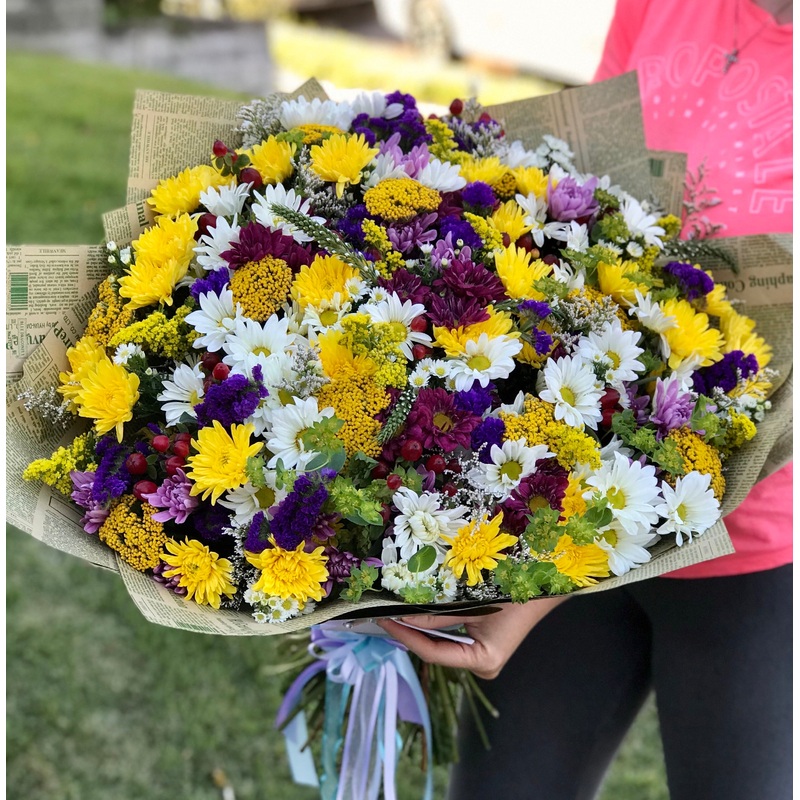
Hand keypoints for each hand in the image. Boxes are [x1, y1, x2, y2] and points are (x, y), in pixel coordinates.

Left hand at [377, 596, 567, 679]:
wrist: (543, 582)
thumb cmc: (512, 591)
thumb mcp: (471, 602)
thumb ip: (437, 613)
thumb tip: (402, 613)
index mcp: (483, 661)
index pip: (433, 652)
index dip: (405, 635)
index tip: (383, 620)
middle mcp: (482, 666)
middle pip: (435, 650)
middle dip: (409, 633)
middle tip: (382, 615)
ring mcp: (481, 657)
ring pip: (441, 644)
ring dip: (418, 628)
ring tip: (392, 613)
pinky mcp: (481, 645)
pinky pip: (450, 637)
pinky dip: (433, 625)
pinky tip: (414, 613)